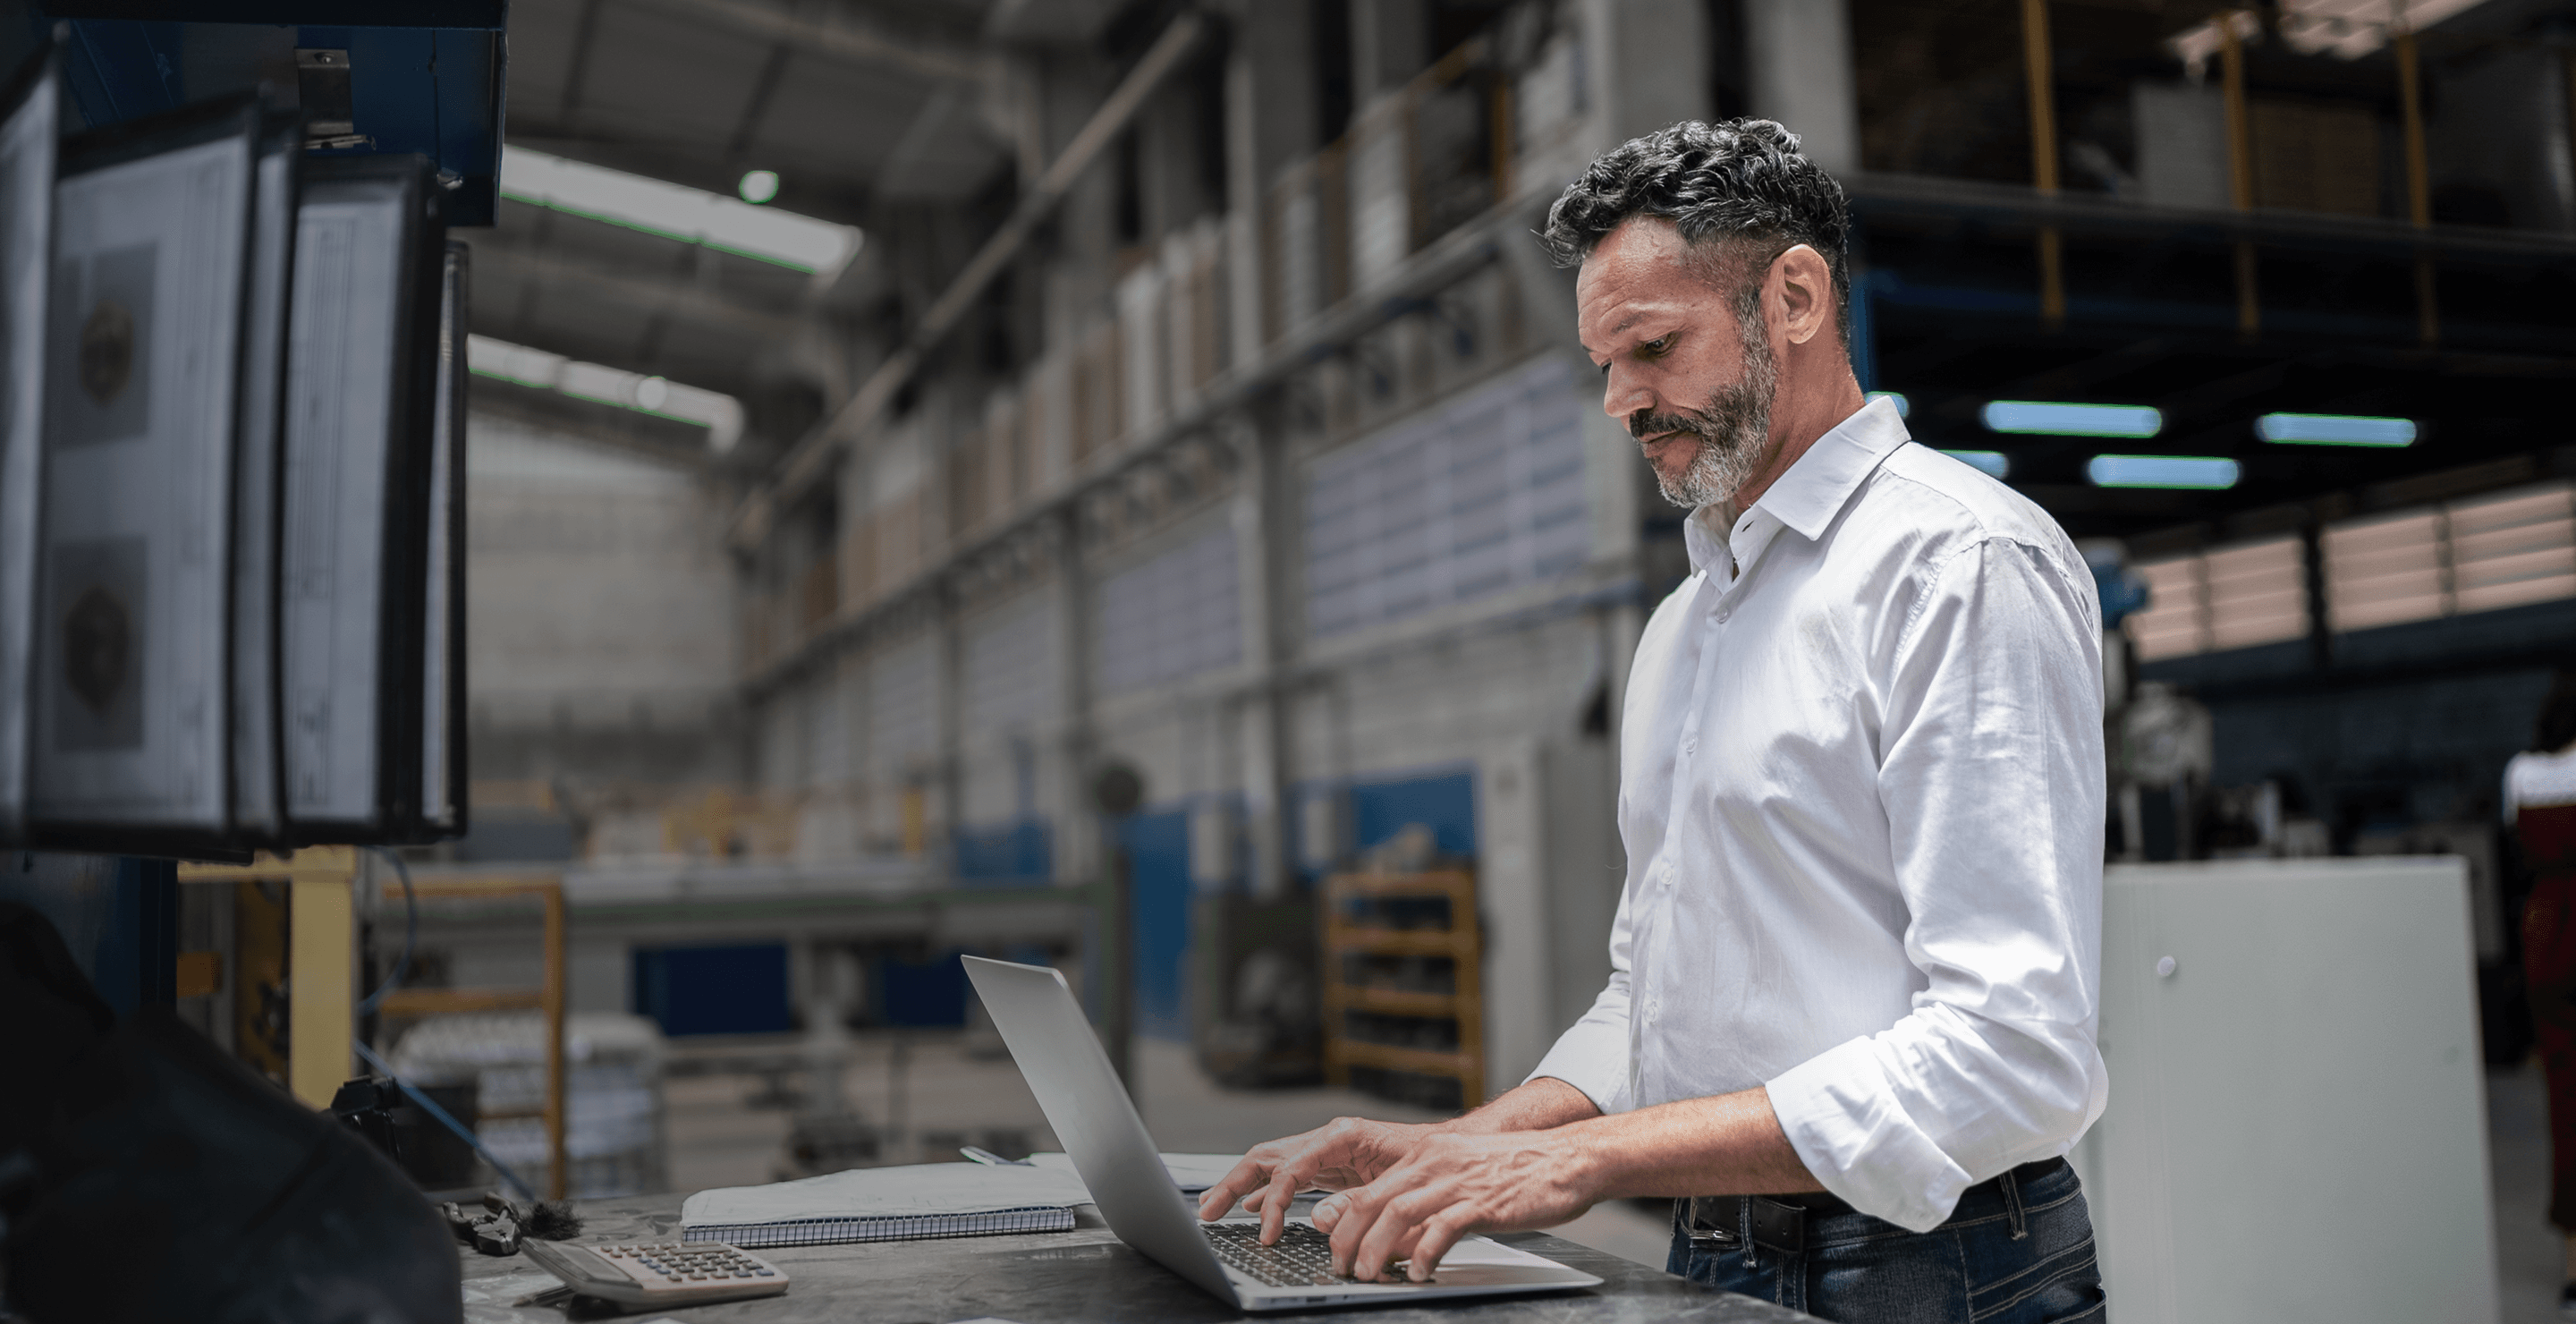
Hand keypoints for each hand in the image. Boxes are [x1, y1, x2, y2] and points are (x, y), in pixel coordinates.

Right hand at [1195, 1116, 1439, 1244]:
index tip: (1266, 1233)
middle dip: (1232, 1183)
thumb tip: (1317, 1220)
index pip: (1290, 1167)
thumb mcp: (1398, 1186)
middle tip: (1207, 1212)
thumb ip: (1356, 1203)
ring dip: (1240, 1185)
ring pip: (1271, 1164)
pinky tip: (1251, 1206)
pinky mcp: (1331, 1166)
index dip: (1272, 1202)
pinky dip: (1265, 1191)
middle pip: (1266, 1156)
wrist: (1453, 1152)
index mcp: (1342, 1136)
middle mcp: (1328, 1139)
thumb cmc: (1432, 1163)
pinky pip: (1288, 1177)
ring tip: (1212, 1208)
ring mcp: (1326, 1151)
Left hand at [1310, 1129, 1598, 1281]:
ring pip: (1399, 1212)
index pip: (1370, 1189)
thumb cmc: (1518, 1172)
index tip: (1336, 1250)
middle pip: (1374, 1201)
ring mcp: (1458, 1179)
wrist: (1568, 1158)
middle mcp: (1436, 1162)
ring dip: (1377, 1248)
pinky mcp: (1484, 1200)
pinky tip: (1418, 1271)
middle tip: (1342, 1269)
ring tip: (1369, 1275)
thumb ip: (1428, 1203)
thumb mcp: (1462, 1178)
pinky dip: (1425, 1252)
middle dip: (1349, 1239)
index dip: (1345, 1222)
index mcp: (1426, 1155)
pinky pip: (1444, 1227)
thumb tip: (1397, 1241)